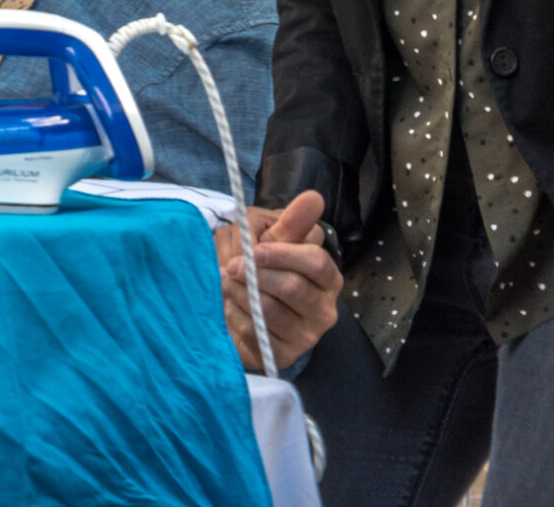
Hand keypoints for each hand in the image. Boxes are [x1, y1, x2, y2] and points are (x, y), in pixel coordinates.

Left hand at [217, 190, 340, 371]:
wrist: (238, 307)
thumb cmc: (258, 267)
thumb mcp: (270, 239)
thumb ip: (291, 222)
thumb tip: (313, 198)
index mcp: (325, 276)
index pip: (316, 262)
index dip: (283, 254)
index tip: (255, 249)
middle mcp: (323, 308)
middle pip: (293, 288)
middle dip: (255, 274)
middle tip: (232, 266)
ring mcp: (306, 335)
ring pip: (269, 310)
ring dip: (239, 292)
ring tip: (227, 283)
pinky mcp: (284, 355)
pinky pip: (254, 331)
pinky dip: (234, 314)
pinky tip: (230, 306)